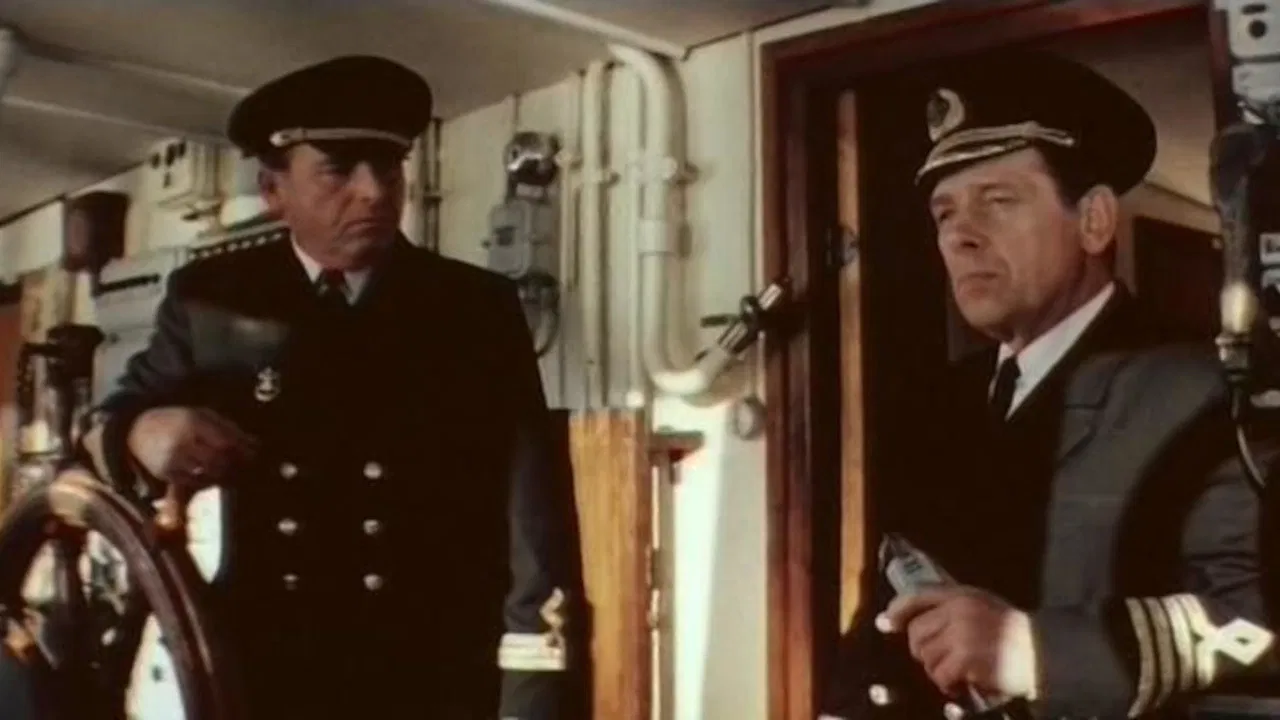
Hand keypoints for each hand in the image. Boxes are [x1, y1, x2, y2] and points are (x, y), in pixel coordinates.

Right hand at [127, 406, 257, 487]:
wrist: (138, 429)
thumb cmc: (179, 421)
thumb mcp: (202, 415)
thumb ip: (228, 427)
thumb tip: (255, 443)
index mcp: (194, 422)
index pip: (227, 441)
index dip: (245, 450)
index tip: (256, 453)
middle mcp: (182, 440)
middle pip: (220, 460)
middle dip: (237, 465)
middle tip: (246, 466)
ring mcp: (173, 459)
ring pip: (209, 474)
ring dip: (225, 475)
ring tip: (233, 471)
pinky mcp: (166, 473)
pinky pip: (195, 482)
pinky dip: (208, 481)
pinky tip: (214, 476)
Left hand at [877, 586, 1036, 700]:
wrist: (1044, 651)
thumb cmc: (1012, 632)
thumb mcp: (982, 608)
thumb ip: (950, 611)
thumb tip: (905, 621)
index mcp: (962, 595)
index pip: (917, 596)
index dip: (898, 610)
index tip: (886, 624)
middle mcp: (959, 610)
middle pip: (916, 632)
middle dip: (922, 651)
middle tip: (939, 661)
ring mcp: (963, 634)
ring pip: (926, 656)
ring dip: (936, 670)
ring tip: (953, 674)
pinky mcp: (968, 658)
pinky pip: (941, 674)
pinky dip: (947, 684)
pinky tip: (960, 685)